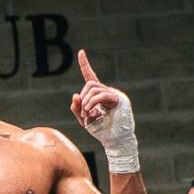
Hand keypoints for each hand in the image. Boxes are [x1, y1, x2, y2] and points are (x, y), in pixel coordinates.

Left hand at [69, 50, 137, 173]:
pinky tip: (91, 111)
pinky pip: (102, 95)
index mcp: (99, 95)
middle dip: (83, 97)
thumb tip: (75, 95)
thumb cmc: (100, 130)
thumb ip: (77, 108)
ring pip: (94, 88)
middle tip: (84, 111)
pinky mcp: (119, 99)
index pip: (91, 77)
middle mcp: (108, 92)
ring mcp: (114, 95)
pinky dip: (92, 102)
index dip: (85, 65)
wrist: (114, 141)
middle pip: (90, 84)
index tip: (80, 52)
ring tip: (88, 114)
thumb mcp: (83, 119)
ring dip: (87, 102)